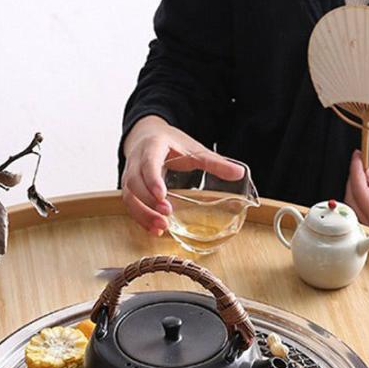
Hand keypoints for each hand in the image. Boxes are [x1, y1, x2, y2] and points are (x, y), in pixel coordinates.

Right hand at [122, 115, 244, 234]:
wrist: (147, 137)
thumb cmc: (171, 144)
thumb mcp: (194, 149)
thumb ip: (215, 162)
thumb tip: (239, 173)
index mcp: (152, 147)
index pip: (148, 164)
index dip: (152, 180)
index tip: (163, 195)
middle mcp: (136, 162)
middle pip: (134, 184)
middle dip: (147, 202)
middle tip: (166, 215)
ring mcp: (129, 176)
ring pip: (129, 197)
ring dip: (143, 215)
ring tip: (161, 228)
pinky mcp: (129, 189)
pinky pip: (130, 206)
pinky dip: (141, 219)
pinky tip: (155, 230)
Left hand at [344, 151, 368, 262]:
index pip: (359, 190)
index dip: (356, 170)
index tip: (358, 155)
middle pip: (351, 199)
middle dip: (353, 178)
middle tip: (361, 161)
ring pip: (353, 208)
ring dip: (355, 189)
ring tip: (364, 173)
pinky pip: (360, 215)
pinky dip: (359, 200)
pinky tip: (367, 191)